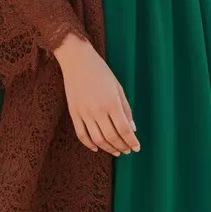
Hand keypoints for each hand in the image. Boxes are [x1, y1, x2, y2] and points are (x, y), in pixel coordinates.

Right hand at [53, 32, 140, 155]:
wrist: (77, 61)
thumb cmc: (101, 72)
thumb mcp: (118, 88)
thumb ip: (126, 109)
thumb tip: (132, 128)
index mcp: (112, 103)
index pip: (124, 129)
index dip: (132, 141)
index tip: (137, 148)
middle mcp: (98, 111)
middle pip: (111, 137)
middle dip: (122, 146)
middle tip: (127, 150)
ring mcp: (84, 113)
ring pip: (97, 139)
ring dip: (108, 148)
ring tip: (116, 151)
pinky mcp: (73, 114)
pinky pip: (81, 135)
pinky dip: (89, 145)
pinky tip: (97, 148)